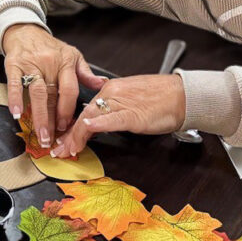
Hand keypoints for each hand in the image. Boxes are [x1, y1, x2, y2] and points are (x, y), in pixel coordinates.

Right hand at [1, 24, 106, 146]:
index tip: (67, 126)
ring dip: (38, 115)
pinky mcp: (14, 65)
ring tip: (40, 133)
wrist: (25, 31)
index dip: (68, 109)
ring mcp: (31, 64)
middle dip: (53, 120)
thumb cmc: (50, 47)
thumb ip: (85, 72)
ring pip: (36, 93)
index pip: (70, 89)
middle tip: (52, 139)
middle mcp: (49, 63)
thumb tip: (102, 84)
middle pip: (53, 95)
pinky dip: (15, 99)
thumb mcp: (72, 55)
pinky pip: (14, 84)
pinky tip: (16, 114)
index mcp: (65, 62)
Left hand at [51, 74, 184, 157]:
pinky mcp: (132, 113)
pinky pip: (111, 119)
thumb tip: (99, 124)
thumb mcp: (131, 101)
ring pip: (91, 118)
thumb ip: (114, 109)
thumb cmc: (162, 99)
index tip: (65, 141)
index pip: (85, 110)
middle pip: (83, 116)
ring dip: (76, 136)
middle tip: (59, 151)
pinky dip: (97, 125)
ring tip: (68, 149)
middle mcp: (111, 93)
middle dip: (69, 136)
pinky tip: (87, 130)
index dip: (72, 128)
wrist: (183, 95)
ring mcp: (121, 103)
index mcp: (110, 89)